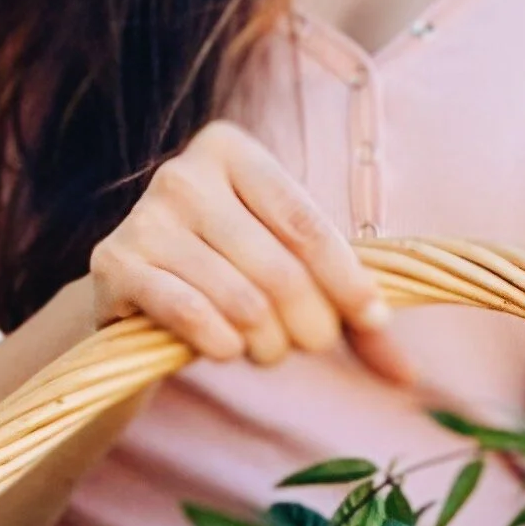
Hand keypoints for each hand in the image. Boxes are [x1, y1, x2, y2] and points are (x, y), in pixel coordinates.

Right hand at [92, 120, 410, 384]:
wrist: (132, 299)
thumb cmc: (227, 275)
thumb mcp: (292, 272)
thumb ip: (350, 312)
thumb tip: (409, 376)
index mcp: (232, 150)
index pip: (307, 226)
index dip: (348, 282)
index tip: (373, 320)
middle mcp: (184, 173)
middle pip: (280, 271)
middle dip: (307, 326)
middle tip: (306, 344)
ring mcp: (144, 217)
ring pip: (242, 302)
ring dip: (266, 344)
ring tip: (263, 348)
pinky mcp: (115, 265)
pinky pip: (193, 317)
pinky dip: (221, 346)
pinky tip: (225, 349)